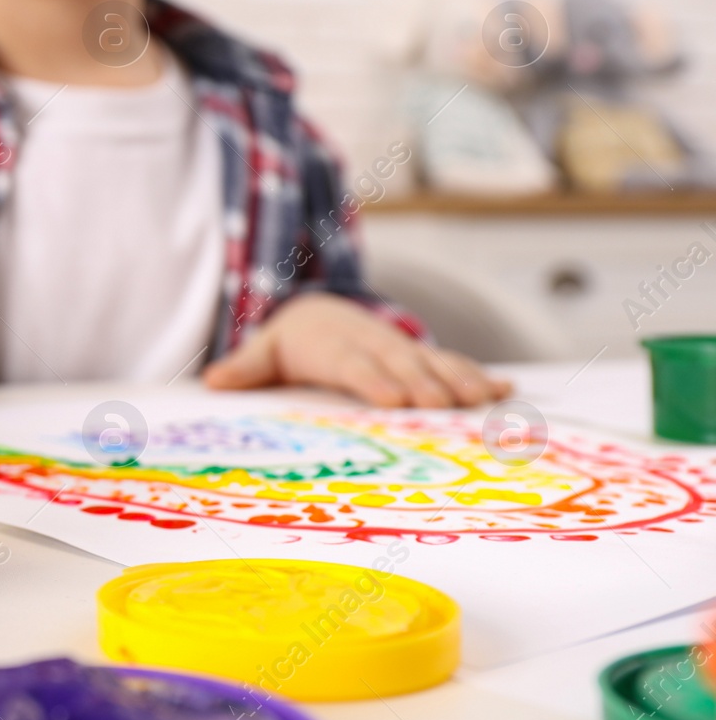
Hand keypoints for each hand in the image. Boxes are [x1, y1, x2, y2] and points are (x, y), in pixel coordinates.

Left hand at [201, 292, 511, 407]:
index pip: (355, 365)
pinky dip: (480, 376)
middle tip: (447, 408)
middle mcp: (373, 345)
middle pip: (402, 366)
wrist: (318, 311)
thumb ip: (245, 367)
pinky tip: (507, 392)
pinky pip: (452, 363)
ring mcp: (401, 350)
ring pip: (434, 362)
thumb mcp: (264, 352)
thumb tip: (213, 380)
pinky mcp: (421, 357)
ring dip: (461, 381)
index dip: (374, 381)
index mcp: (334, 347)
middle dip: (425, 385)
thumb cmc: (291, 343)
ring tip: (486, 401)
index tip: (393, 401)